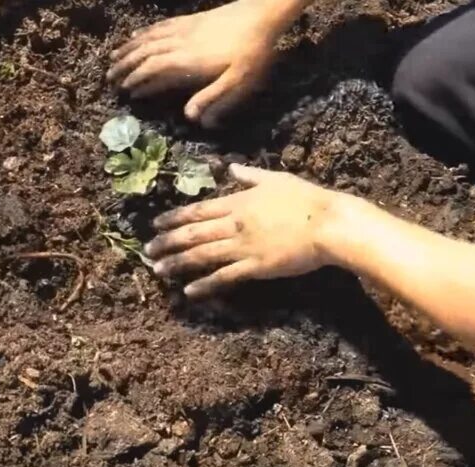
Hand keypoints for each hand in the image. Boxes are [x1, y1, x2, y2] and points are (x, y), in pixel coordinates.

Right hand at [106, 0, 279, 127]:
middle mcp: (180, 43)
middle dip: (126, 65)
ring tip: (114, 56)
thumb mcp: (238, 82)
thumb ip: (213, 98)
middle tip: (109, 75)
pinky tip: (137, 34)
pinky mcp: (190, 20)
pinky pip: (160, 26)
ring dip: (129, 48)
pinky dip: (144, 32)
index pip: (154, 69)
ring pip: (149, 37)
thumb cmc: (253, 53)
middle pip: (145, 52)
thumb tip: (190, 117)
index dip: (137, 80)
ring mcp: (184, 29)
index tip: (125, 90)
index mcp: (189, 60)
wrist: (263, 14)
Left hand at [146, 164, 359, 297]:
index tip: (156, 224)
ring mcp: (243, 246)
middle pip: (192, 234)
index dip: (174, 218)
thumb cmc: (305, 199)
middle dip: (167, 242)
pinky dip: (204, 284)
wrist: (327, 224)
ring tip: (158, 269)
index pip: (197, 210)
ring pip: (201, 255)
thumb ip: (249, 175)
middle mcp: (234, 224)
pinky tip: (188, 291)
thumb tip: (230, 168)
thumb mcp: (275, 179)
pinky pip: (224, 276)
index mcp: (238, 202)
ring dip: (177, 262)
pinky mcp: (255, 266)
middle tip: (147, 250)